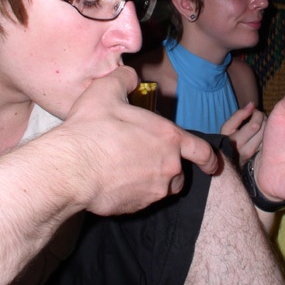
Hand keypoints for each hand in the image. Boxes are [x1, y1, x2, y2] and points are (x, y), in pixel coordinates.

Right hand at [57, 66, 217, 214]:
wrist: (71, 169)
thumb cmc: (92, 129)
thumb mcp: (107, 90)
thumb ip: (125, 79)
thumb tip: (131, 76)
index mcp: (169, 138)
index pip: (201, 151)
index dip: (209, 159)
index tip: (213, 164)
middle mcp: (168, 167)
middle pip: (180, 172)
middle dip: (169, 166)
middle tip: (146, 157)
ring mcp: (154, 190)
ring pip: (162, 188)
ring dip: (153, 180)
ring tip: (129, 169)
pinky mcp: (137, 207)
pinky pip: (142, 200)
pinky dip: (134, 192)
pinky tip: (116, 181)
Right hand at [220, 102, 265, 164]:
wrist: (226, 161)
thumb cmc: (225, 140)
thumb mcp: (227, 127)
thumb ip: (239, 115)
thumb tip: (252, 104)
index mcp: (237, 141)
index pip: (255, 125)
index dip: (257, 114)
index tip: (253, 110)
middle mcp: (247, 149)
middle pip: (263, 130)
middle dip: (263, 118)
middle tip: (258, 115)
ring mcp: (255, 154)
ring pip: (267, 135)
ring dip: (266, 125)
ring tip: (260, 121)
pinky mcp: (259, 156)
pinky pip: (267, 141)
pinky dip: (266, 133)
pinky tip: (261, 131)